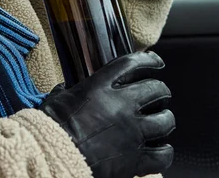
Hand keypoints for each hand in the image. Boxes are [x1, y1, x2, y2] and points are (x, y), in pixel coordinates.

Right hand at [38, 51, 174, 177]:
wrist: (55, 155)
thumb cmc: (53, 127)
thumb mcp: (57, 99)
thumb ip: (67, 91)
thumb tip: (66, 89)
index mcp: (100, 86)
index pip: (132, 64)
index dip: (148, 60)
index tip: (156, 61)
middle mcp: (121, 105)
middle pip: (156, 90)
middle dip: (160, 90)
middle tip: (159, 93)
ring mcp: (132, 132)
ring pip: (165, 121)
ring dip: (165, 119)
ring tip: (163, 119)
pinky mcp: (136, 159)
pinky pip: (162, 155)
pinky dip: (165, 151)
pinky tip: (161, 149)